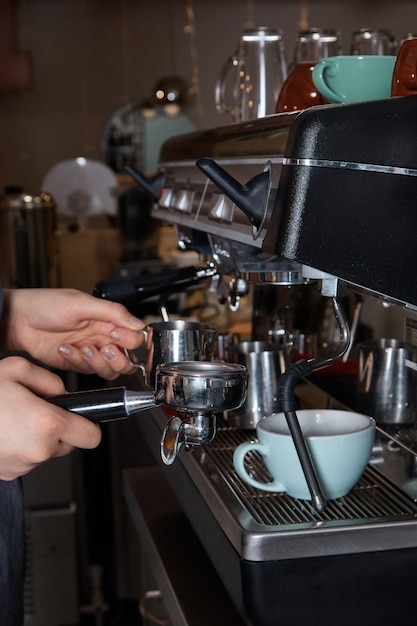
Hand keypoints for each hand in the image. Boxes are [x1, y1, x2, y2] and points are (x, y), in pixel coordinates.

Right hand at [0, 356, 100, 479]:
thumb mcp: (16, 370)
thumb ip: (49, 379)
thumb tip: (61, 391)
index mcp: (48, 424)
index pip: (91, 437)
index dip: (89, 425)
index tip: (83, 418)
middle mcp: (39, 450)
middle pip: (68, 444)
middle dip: (59, 429)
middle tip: (37, 411)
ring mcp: (22, 466)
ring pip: (45, 452)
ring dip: (37, 438)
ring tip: (13, 419)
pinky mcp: (8, 474)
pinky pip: (26, 460)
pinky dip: (21, 448)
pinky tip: (4, 432)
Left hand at [1, 288, 144, 379]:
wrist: (18, 321)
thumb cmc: (45, 305)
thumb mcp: (81, 304)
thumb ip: (113, 312)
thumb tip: (138, 322)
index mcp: (108, 319)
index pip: (134, 336)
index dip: (129, 339)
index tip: (115, 335)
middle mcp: (102, 336)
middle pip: (127, 358)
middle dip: (117, 357)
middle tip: (103, 349)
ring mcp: (90, 351)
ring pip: (110, 369)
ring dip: (97, 362)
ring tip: (82, 349)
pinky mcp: (77, 363)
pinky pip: (88, 372)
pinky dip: (78, 362)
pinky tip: (65, 349)